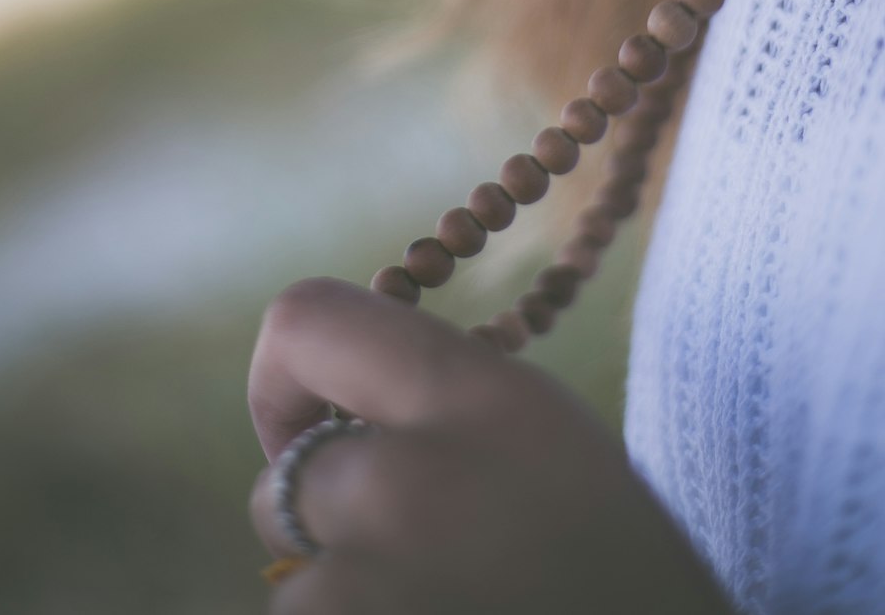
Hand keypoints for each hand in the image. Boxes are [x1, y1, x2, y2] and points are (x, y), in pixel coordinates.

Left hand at [247, 276, 733, 612]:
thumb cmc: (623, 584)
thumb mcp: (548, 447)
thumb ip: (439, 406)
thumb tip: (333, 416)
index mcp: (477, 396)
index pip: (305, 319)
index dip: (283, 379)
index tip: (314, 432)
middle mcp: (408, 479)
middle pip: (280, 487)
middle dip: (317, 532)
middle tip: (403, 566)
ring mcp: (366, 590)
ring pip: (294, 591)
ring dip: (345, 605)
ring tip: (445, 613)